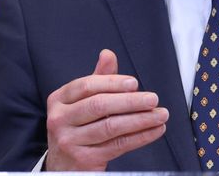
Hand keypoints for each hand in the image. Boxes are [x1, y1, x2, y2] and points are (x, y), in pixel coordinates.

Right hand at [43, 49, 168, 170]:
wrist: (62, 165)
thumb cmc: (75, 127)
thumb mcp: (81, 102)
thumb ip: (98, 79)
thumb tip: (108, 54)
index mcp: (59, 99)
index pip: (87, 86)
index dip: (112, 82)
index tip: (134, 83)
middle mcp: (59, 119)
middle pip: (99, 105)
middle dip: (130, 101)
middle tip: (152, 99)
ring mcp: (69, 141)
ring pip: (110, 127)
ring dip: (140, 120)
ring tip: (160, 115)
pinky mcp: (83, 160)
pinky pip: (117, 145)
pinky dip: (140, 137)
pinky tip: (153, 131)